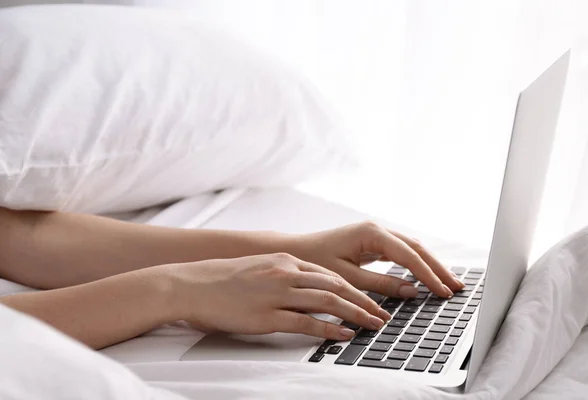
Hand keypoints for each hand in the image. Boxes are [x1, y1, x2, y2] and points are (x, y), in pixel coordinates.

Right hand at [167, 253, 391, 339]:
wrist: (191, 284)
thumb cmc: (223, 278)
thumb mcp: (258, 268)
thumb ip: (283, 274)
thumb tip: (305, 287)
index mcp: (284, 261)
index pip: (328, 274)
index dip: (353, 288)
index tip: (371, 298)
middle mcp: (285, 273)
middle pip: (335, 286)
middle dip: (364, 300)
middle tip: (383, 314)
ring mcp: (277, 294)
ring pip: (328, 302)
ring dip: (356, 314)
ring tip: (374, 325)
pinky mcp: (267, 315)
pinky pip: (306, 322)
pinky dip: (329, 329)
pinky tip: (344, 335)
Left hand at [283, 221, 463, 298]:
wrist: (295, 252)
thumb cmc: (315, 263)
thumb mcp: (348, 278)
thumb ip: (381, 285)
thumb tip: (412, 291)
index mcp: (371, 233)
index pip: (408, 255)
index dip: (428, 274)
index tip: (443, 291)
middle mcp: (376, 229)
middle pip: (416, 247)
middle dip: (437, 267)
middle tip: (457, 287)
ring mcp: (375, 234)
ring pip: (411, 248)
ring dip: (429, 265)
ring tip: (448, 283)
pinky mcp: (372, 242)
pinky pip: (400, 252)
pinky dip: (415, 264)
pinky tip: (426, 276)